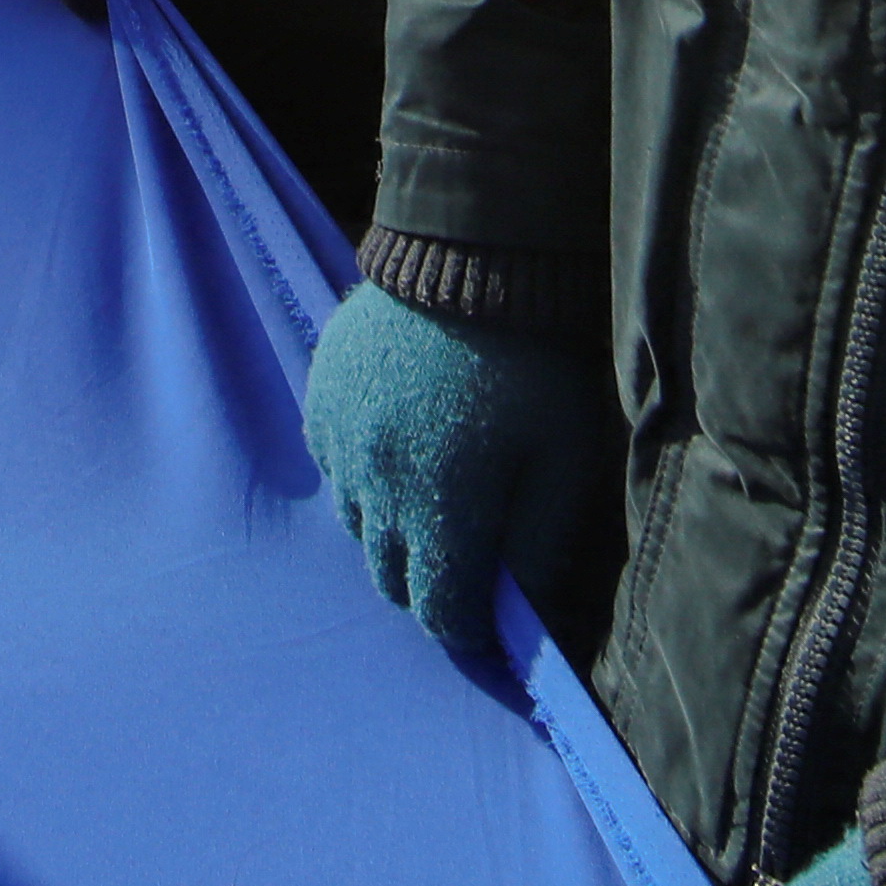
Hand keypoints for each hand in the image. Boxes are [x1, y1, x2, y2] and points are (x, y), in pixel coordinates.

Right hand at [300, 282, 619, 687]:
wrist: (474, 258)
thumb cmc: (536, 365)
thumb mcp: (565, 461)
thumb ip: (540, 548)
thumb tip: (524, 615)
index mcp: (441, 511)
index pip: (441, 615)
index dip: (472, 628)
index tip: (495, 617)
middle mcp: (376, 488)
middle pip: (390, 580)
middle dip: (431, 582)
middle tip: (470, 555)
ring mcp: (339, 444)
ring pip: (358, 528)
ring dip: (394, 530)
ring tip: (438, 490)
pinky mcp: (320, 403)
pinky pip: (336, 470)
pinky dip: (366, 474)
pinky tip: (405, 440)